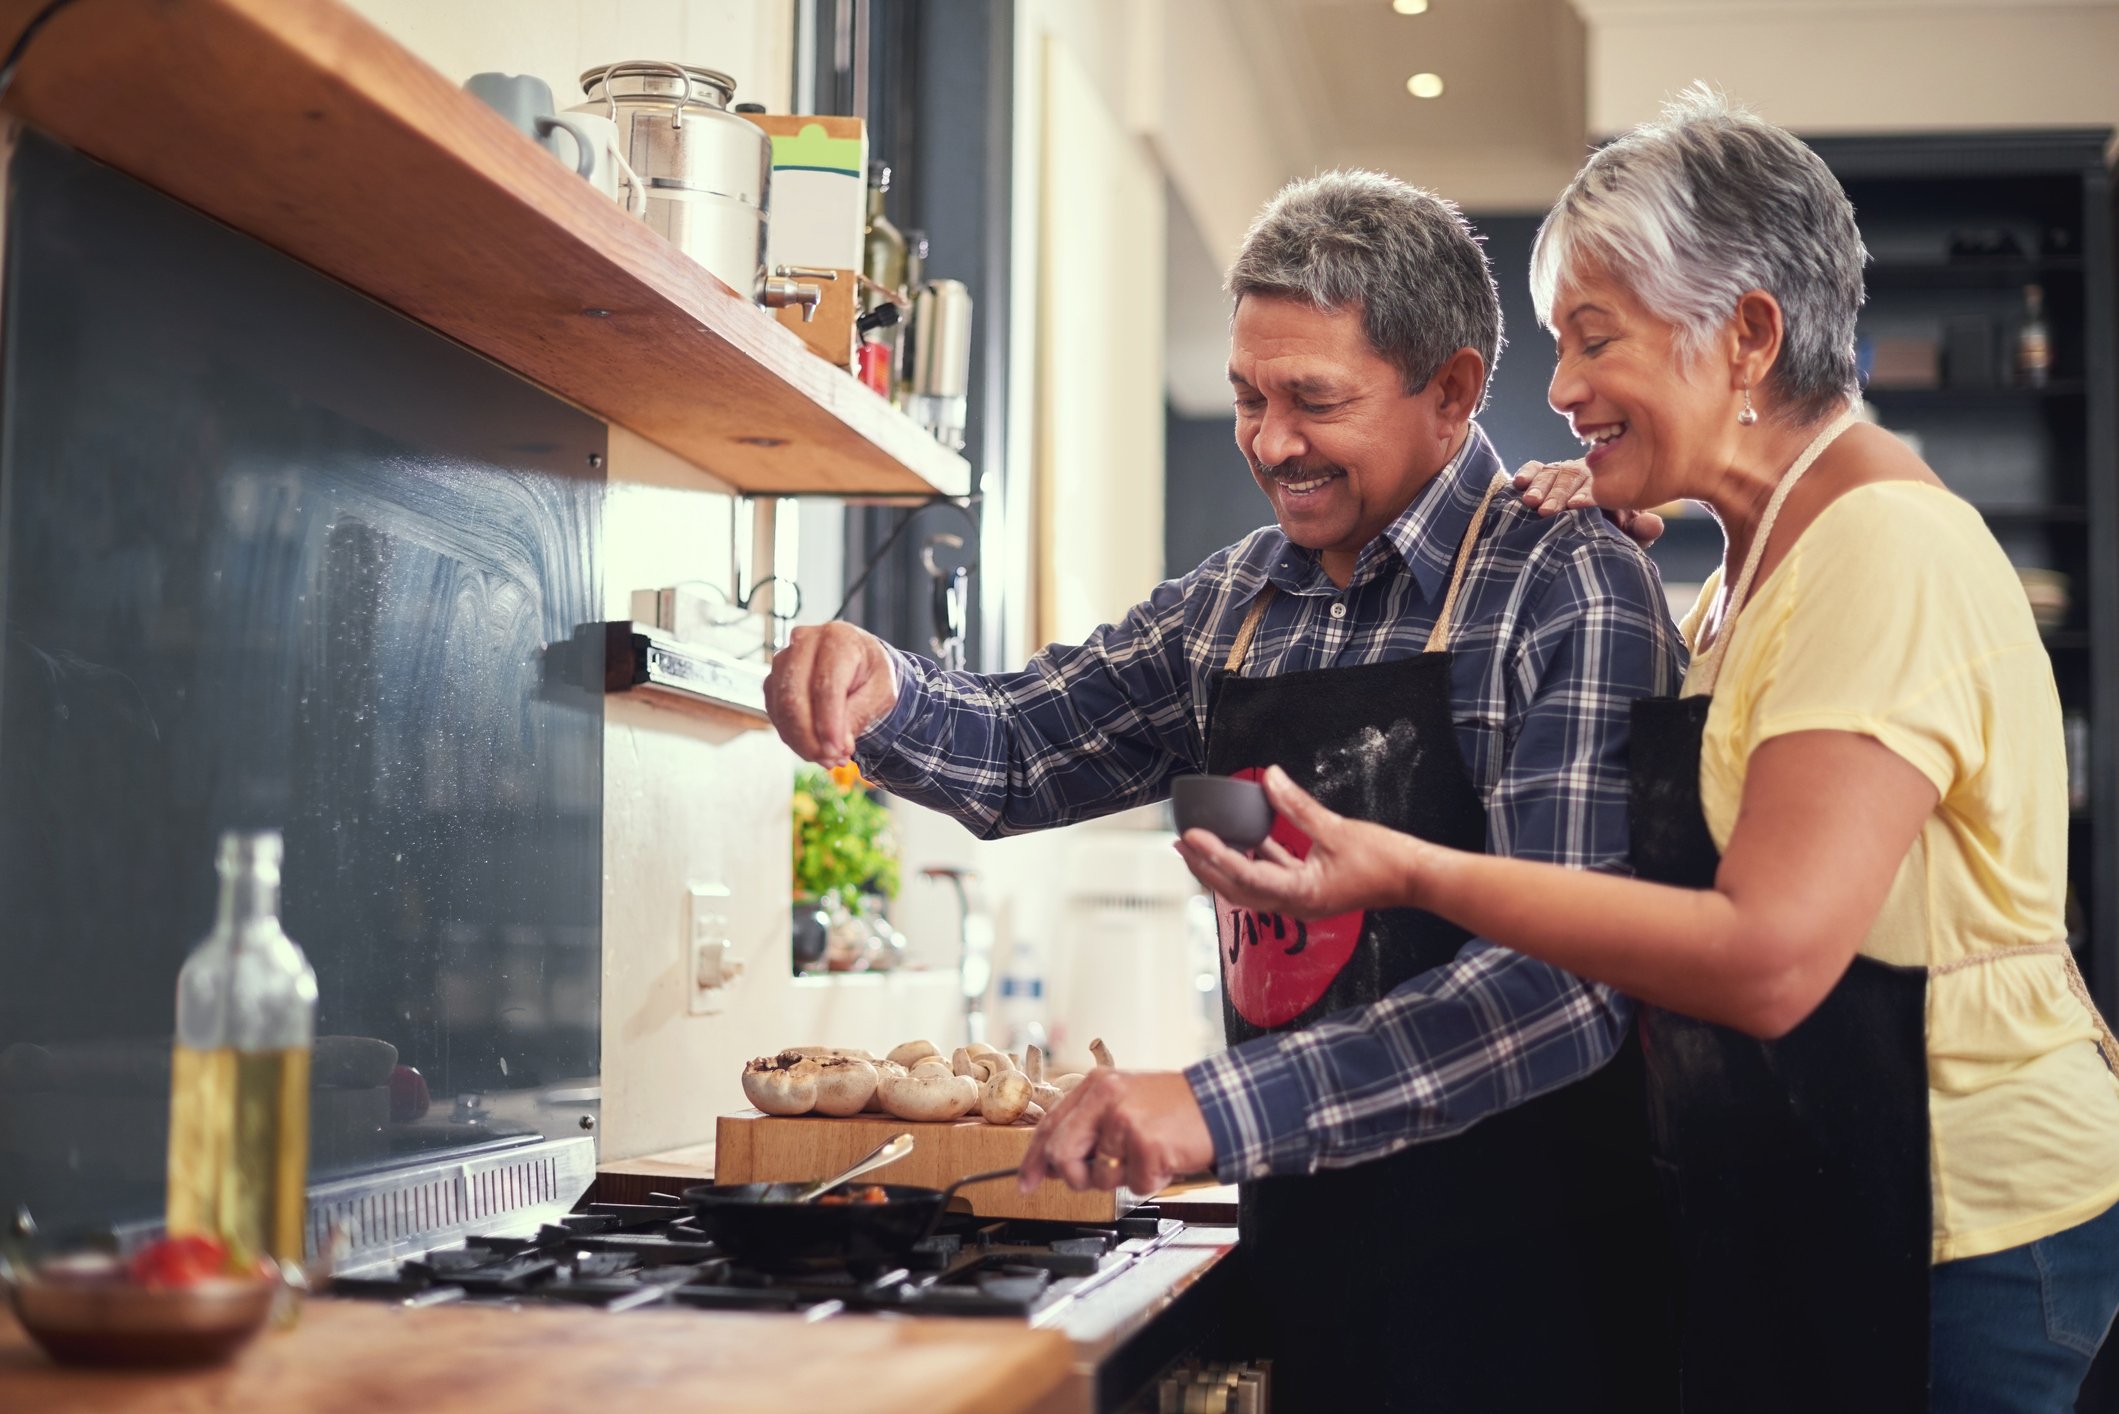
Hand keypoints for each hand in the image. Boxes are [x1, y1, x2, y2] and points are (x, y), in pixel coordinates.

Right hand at [764, 622, 898, 763]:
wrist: (857, 663)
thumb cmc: (871, 674)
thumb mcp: (882, 693)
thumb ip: (860, 714)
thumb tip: (838, 745)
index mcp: (837, 638)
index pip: (826, 685)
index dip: (829, 723)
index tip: (837, 752)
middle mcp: (804, 642)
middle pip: (794, 696)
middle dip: (810, 737)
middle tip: (831, 761)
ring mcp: (783, 660)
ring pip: (781, 708)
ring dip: (801, 741)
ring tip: (828, 758)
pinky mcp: (773, 680)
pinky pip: (775, 714)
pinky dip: (793, 737)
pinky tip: (814, 747)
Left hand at [1019, 1069, 1214, 1196]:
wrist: (1220, 1103)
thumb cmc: (1173, 1107)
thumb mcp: (1124, 1100)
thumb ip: (1089, 1125)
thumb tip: (1056, 1162)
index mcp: (1096, 1085)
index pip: (1050, 1125)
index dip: (1034, 1159)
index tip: (1026, 1182)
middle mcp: (1106, 1098)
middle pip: (1062, 1153)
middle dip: (1075, 1176)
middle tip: (1095, 1177)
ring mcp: (1125, 1120)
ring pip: (1099, 1176)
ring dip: (1123, 1178)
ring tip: (1146, 1155)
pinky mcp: (1147, 1144)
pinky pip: (1134, 1185)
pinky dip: (1150, 1182)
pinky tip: (1164, 1159)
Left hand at [1173, 766, 1434, 918]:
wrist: (1417, 879)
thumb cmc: (1385, 860)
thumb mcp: (1337, 829)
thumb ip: (1298, 806)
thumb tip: (1270, 777)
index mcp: (1300, 894)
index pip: (1244, 875)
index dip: (1214, 855)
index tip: (1190, 836)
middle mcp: (1296, 904)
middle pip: (1238, 888)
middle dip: (1207, 867)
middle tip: (1181, 843)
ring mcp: (1303, 900)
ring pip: (1252, 885)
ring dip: (1226, 866)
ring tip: (1201, 845)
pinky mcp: (1312, 890)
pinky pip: (1274, 877)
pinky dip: (1255, 861)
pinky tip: (1246, 841)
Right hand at [1513, 459, 1665, 547]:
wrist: (1588, 526)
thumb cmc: (1611, 530)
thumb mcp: (1628, 533)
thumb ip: (1640, 530)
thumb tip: (1655, 525)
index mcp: (1609, 486)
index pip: (1599, 489)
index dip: (1587, 497)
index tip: (1577, 506)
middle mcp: (1587, 475)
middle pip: (1572, 479)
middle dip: (1559, 494)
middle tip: (1548, 510)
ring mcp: (1564, 473)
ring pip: (1552, 473)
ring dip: (1540, 487)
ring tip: (1532, 502)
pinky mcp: (1544, 473)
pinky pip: (1536, 467)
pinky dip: (1527, 473)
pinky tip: (1518, 483)